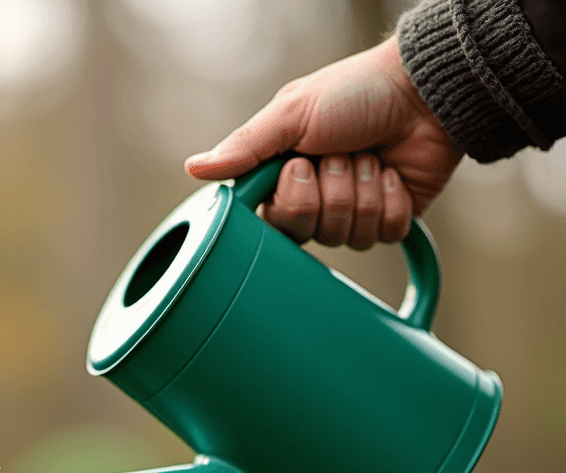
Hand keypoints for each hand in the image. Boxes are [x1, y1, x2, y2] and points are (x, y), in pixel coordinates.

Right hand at [184, 36, 460, 248]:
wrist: (423, 91)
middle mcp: (318, 201)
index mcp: (287, 180)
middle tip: (344, 154)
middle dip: (333, 190)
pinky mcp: (391, 221)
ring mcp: (354, 214)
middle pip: (313, 233)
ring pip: (350, 236)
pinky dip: (393, 200)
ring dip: (364, 190)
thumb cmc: (356, 93)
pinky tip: (395, 173)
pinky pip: (385, 235)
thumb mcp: (292, 114)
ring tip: (373, 157)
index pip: (276, 222)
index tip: (300, 166)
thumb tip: (194, 168)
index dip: (292, 200)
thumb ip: (245, 147)